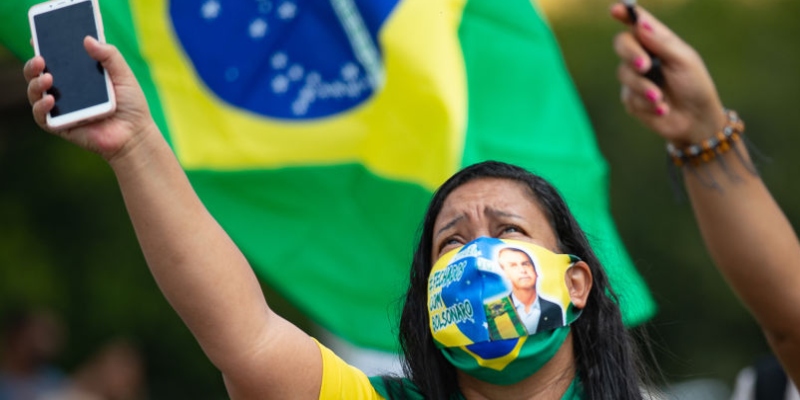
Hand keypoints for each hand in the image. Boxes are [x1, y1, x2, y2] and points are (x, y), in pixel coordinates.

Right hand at [24, 36, 154, 161]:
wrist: (135, 135)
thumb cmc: (131, 105)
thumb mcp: (123, 76)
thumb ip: (109, 56)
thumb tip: (88, 39)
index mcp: (78, 76)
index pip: (55, 59)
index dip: (43, 47)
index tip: (35, 37)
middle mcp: (65, 90)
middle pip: (38, 74)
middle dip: (33, 65)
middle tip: (40, 59)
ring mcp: (61, 108)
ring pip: (35, 93)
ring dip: (35, 84)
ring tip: (48, 78)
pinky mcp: (60, 126)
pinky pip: (42, 117)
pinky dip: (41, 107)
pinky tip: (50, 100)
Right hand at [610, 4, 726, 146]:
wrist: (696, 120)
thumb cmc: (695, 85)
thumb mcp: (684, 61)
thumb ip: (662, 43)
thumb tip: (641, 24)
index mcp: (657, 41)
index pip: (638, 23)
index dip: (625, 14)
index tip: (615, 10)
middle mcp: (642, 56)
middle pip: (622, 44)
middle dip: (630, 53)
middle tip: (644, 66)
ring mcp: (634, 78)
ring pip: (624, 74)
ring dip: (643, 87)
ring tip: (660, 98)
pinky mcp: (631, 99)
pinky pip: (630, 97)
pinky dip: (647, 104)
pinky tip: (662, 109)